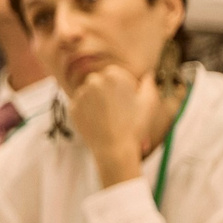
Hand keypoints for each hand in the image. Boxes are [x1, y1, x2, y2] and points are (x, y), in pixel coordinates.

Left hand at [67, 63, 157, 186]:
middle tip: (116, 108)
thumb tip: (148, 75)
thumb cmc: (135, 125)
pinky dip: (87, 111)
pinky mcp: (72, 108)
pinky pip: (79, 105)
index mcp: (113, 75)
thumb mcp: (149, 102)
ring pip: (87, 93)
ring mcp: (81, 95)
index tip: (126, 98)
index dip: (121, 85)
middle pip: (99, 81)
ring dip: (95, 100)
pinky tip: (98, 121)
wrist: (114, 148)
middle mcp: (94, 81)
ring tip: (108, 116)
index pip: (114, 73)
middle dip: (105, 91)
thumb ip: (149, 83)